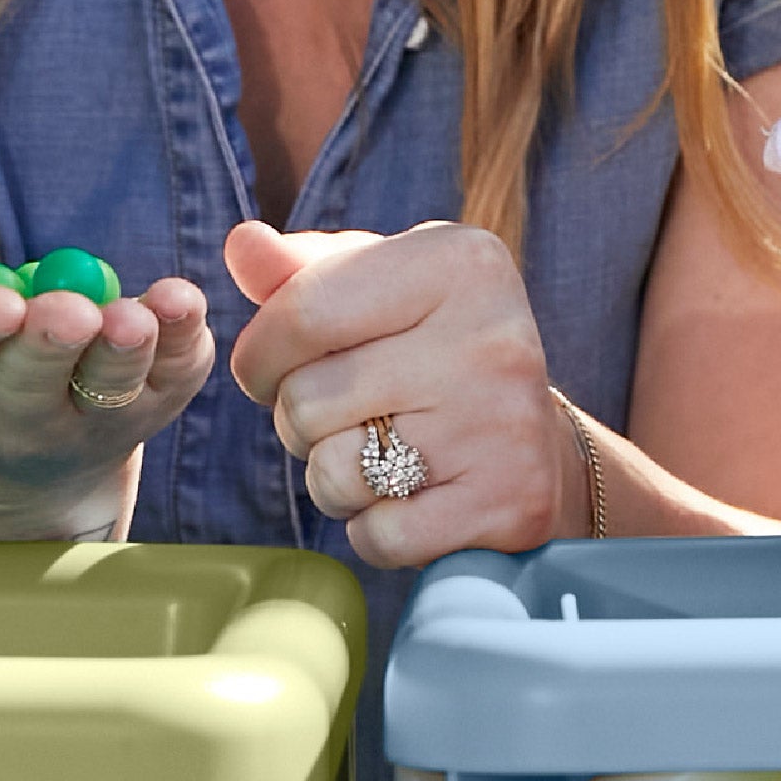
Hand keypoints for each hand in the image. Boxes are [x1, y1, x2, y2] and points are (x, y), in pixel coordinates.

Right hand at [0, 253, 212, 539]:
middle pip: (28, 388)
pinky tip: (183, 304)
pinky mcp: (142, 410)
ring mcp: (78, 427)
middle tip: (68, 311)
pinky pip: (170, 382)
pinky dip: (184, 343)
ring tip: (133, 319)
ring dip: (123, 353)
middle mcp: (0, 432)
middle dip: (49, 344)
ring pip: (105, 393)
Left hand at [228, 218, 587, 565]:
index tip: (267, 370)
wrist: (538, 447)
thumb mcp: (378, 288)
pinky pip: (378, 536)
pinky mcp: (508, 505)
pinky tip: (409, 499)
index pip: (302, 312)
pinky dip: (373, 529)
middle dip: (298, 420)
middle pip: (308, 399)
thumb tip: (241, 245)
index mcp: (458, 262)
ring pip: (335, 473)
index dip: (259, 354)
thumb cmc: (432, 350)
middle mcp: (490, 335)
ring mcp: (503, 425)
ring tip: (373, 455)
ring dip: (331, 477)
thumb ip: (300, 270)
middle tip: (342, 416)